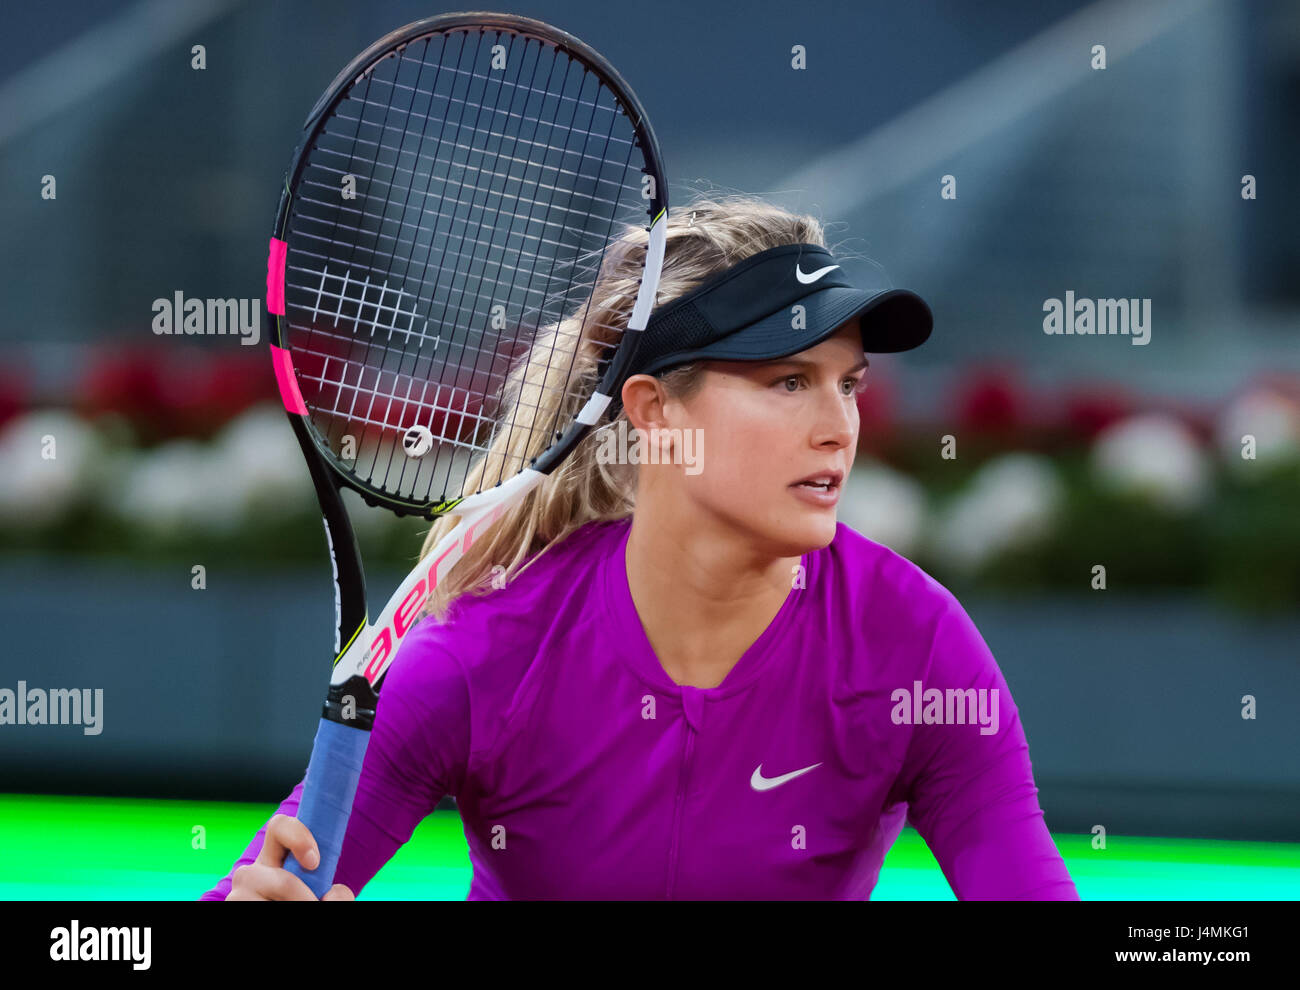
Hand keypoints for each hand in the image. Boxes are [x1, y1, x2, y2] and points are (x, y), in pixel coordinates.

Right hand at [225, 813, 354, 900]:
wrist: (286, 919)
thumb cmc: (307, 902)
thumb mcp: (323, 896)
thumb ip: (337, 894)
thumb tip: (332, 895)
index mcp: (275, 858)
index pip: (279, 826)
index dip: (298, 838)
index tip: (315, 863)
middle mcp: (251, 873)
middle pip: (282, 881)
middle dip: (304, 899)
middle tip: (314, 903)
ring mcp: (238, 894)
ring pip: (272, 900)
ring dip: (295, 904)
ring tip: (301, 906)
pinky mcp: (231, 906)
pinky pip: (258, 907)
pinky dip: (278, 910)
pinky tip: (278, 908)